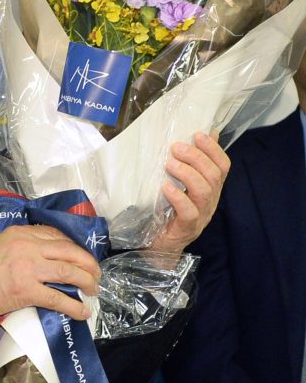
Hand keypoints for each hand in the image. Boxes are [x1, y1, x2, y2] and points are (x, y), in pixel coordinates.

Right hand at [0, 224, 100, 327]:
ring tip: (93, 290)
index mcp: (20, 233)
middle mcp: (27, 245)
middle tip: (95, 274)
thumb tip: (47, 260)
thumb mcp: (1, 246)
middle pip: (69, 250)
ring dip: (86, 282)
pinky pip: (58, 298)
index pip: (56, 235)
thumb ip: (23, 247)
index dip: (74, 247)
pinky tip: (81, 312)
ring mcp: (27, 267)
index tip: (81, 257)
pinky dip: (74, 306)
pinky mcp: (26, 290)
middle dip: (87, 263)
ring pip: (68, 271)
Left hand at [149, 131, 229, 255]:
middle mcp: (210, 202)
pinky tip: (166, 187)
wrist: (159, 247)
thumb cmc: (167, 211)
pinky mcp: (187, 229)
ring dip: (187, 173)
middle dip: (196, 157)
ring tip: (170, 164)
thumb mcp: (179, 184)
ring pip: (204, 192)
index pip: (222, 166)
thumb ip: (189, 165)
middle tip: (175, 147)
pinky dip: (178, 197)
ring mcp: (201, 216)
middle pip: (213, 176)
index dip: (213, 149)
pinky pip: (189, 212)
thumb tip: (202, 135)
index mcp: (211, 189)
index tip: (197, 135)